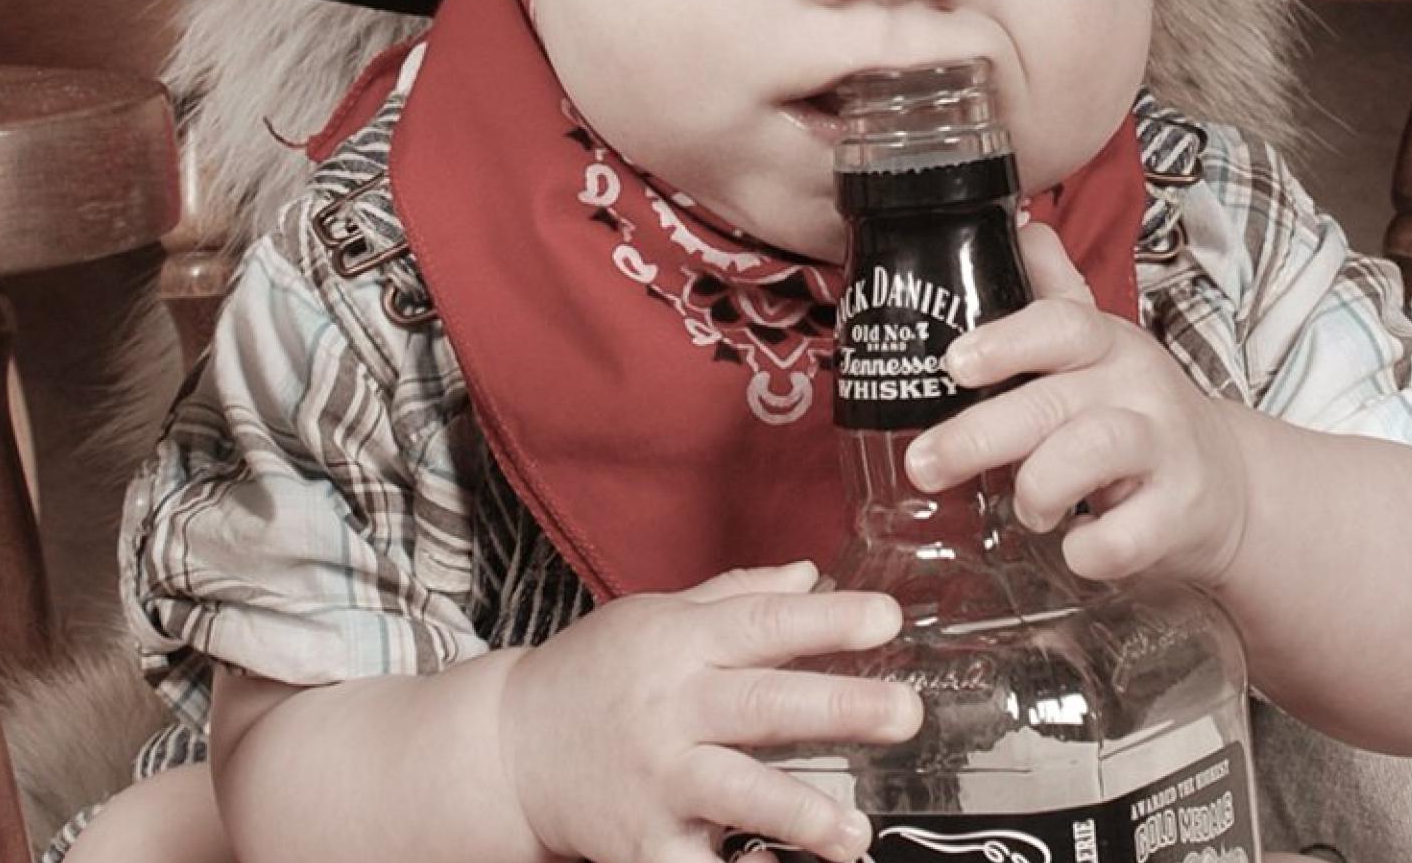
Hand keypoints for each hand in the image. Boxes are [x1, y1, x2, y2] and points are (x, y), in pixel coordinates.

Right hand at [495, 560, 920, 862]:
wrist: (506, 750)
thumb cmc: (592, 677)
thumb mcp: (655, 619)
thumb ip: (736, 597)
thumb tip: (811, 575)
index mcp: (679, 645)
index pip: (763, 624)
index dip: (827, 620)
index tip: (887, 618)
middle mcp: (670, 710)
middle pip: (763, 706)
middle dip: (840, 709)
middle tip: (906, 714)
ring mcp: (656, 781)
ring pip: (737, 794)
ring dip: (801, 814)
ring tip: (854, 833)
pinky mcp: (641, 844)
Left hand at [907, 221, 1258, 585]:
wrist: (1228, 486)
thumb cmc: (1138, 417)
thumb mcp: (1100, 355)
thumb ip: (1056, 299)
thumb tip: (1021, 229)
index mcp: (1107, 346)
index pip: (1060, 325)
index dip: (1005, 341)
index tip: (953, 363)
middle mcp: (1138, 388)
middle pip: (1053, 401)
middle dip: (979, 434)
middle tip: (924, 464)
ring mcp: (1164, 450)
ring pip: (1091, 453)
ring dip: (1039, 488)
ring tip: (1029, 511)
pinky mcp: (1181, 514)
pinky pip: (1124, 537)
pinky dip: (1089, 550)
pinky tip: (1078, 547)